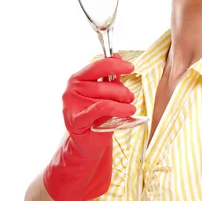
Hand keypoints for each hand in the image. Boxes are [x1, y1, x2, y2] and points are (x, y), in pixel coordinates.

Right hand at [43, 54, 135, 200]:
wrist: (88, 144)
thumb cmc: (97, 118)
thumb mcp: (105, 95)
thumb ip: (110, 77)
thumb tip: (118, 56)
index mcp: (77, 79)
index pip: (98, 66)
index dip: (116, 65)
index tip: (130, 68)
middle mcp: (71, 89)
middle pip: (104, 84)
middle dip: (122, 90)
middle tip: (130, 98)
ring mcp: (71, 105)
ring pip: (105, 97)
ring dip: (123, 102)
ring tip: (129, 108)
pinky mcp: (75, 120)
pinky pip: (100, 108)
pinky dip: (117, 108)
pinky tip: (127, 111)